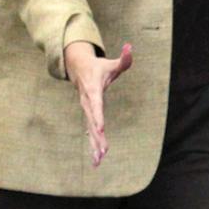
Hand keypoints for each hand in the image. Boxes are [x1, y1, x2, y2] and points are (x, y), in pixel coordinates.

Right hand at [64, 40, 133, 168]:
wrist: (79, 69)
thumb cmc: (99, 67)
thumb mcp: (111, 62)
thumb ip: (124, 58)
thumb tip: (130, 47)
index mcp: (93, 91)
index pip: (96, 104)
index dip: (98, 116)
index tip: (100, 128)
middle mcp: (88, 103)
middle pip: (92, 121)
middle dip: (97, 136)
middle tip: (103, 151)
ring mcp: (87, 110)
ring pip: (90, 130)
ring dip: (94, 145)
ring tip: (98, 161)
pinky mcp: (89, 116)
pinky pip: (90, 132)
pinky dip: (93, 145)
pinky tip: (97, 160)